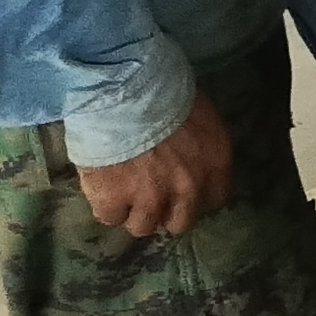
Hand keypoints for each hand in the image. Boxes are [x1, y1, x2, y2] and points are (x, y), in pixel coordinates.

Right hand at [75, 92, 233, 238]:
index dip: (195, 197)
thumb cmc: (164, 89)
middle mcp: (188, 189)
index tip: (181, 190)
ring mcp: (149, 199)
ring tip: (121, 188)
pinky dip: (105, 204)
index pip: (214, 199)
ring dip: (133, 210)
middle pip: (179, 221)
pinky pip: (109, 216)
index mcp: (214, 164)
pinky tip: (101, 184)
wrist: (122, 90)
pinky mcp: (113, 201)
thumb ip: (200, 142)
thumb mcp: (199, 112)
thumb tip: (191, 151)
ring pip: (143, 226)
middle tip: (149, 193)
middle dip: (165, 211)